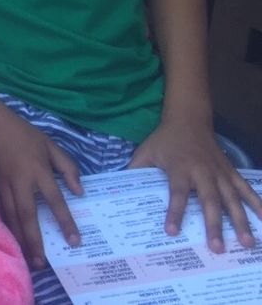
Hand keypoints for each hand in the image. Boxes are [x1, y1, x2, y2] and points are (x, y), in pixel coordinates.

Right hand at [0, 104, 83, 267]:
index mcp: (39, 171)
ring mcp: (4, 184)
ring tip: (28, 258)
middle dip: (34, 240)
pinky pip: (2, 210)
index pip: (55, 200)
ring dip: (20, 238)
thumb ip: (67, 167)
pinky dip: (7, 226)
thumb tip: (79, 192)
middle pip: (28, 216)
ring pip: (12, 216)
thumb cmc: (24, 134)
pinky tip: (11, 239)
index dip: (65, 222)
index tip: (74, 241)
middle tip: (42, 263)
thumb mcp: (51, 145)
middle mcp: (21, 181)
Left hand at [128, 117, 261, 252]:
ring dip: (241, 221)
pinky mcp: (231, 171)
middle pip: (209, 201)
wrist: (188, 119)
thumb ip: (135, 170)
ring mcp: (220, 172)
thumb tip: (119, 187)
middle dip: (214, 225)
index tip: (171, 231)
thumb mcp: (146, 152)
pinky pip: (247, 189)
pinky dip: (258, 203)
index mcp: (179, 168)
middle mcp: (202, 172)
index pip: (177, 193)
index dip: (174, 212)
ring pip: (233, 199)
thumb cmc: (164, 139)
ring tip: (247, 243)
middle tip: (217, 248)